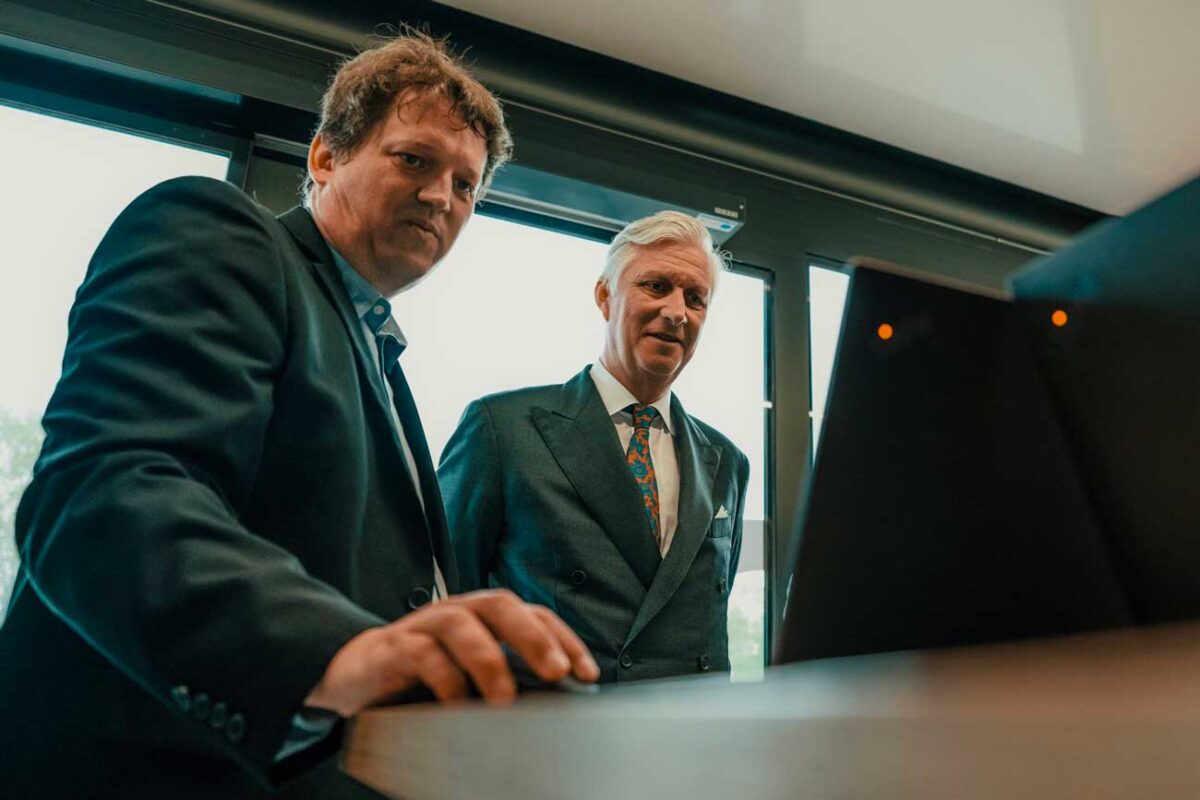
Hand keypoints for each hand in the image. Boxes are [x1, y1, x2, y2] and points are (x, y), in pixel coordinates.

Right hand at [305, 589, 599, 715]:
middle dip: (533, 637)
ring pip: (462, 625)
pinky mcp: (394, 647)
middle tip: (556, 672)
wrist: (356, 672)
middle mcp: (459, 611)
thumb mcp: (472, 673)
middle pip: (501, 606)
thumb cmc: (424, 674)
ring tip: (504, 699)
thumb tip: (556, 703)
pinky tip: (456, 703)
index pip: (533, 614)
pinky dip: (444, 677)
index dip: (564, 639)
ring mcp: (425, 625)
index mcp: (484, 616)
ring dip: (488, 659)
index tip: (586, 675)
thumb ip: (508, 676)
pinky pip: (422, 654)